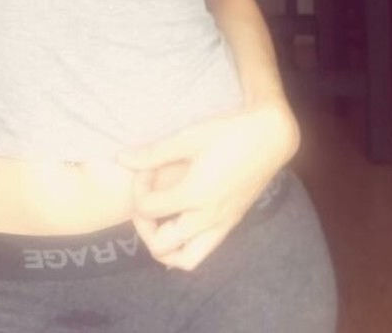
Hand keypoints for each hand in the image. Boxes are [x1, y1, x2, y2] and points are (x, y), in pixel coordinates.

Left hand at [118, 100, 299, 270]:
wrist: (271, 137)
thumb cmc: (229, 132)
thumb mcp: (188, 137)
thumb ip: (154, 153)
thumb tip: (121, 158)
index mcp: (195, 195)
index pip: (148, 208)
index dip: (138, 188)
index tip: (145, 169)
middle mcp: (208, 218)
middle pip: (161, 245)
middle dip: (143, 226)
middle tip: (145, 200)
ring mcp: (222, 224)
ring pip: (185, 260)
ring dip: (164, 248)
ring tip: (158, 222)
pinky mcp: (231, 223)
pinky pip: (203, 250)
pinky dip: (184, 247)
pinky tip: (179, 222)